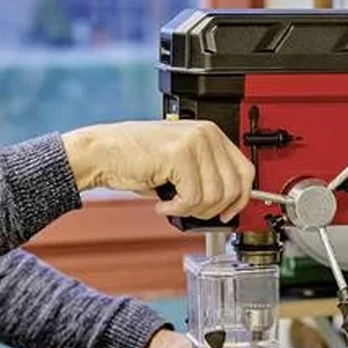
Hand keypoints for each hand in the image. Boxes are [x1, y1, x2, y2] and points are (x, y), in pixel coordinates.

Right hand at [61, 120, 253, 221]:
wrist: (102, 153)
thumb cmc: (134, 160)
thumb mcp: (180, 166)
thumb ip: (206, 177)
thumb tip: (226, 204)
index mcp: (210, 133)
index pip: (245, 171)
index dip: (240, 199)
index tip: (227, 213)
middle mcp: (206, 134)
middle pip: (234, 188)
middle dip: (212, 210)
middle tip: (191, 211)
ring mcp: (195, 142)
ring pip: (214, 196)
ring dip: (192, 210)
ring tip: (172, 204)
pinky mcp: (179, 155)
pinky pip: (193, 198)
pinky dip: (177, 208)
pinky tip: (163, 202)